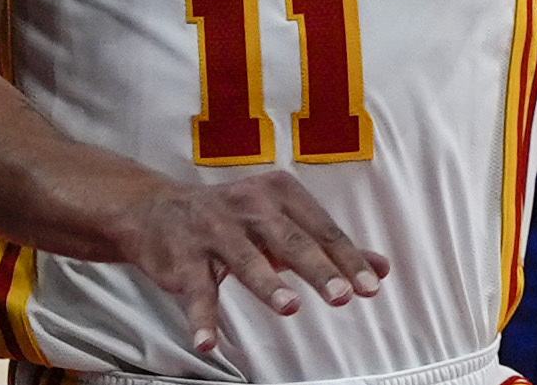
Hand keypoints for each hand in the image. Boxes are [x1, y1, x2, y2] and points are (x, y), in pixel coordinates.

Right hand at [116, 173, 389, 354]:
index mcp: (279, 194)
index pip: (321, 229)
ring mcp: (213, 229)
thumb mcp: (282, 223)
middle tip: (343, 295)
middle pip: (290, 240)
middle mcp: (248, 205)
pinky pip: (195, 290)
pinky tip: (207, 342)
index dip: (347, 259)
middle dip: (318, 268)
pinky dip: (200, 317)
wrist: (155, 210)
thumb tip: (381, 268)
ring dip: (266, 284)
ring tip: (290, 307)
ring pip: (244, 258)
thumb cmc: (233, 219)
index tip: (371, 285)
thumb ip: (329, 247)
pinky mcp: (182, 257)